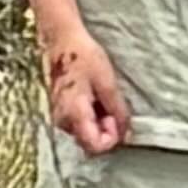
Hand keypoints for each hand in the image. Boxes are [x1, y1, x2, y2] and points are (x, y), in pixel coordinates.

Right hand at [40, 32, 128, 155]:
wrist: (63, 41)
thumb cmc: (85, 58)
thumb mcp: (108, 83)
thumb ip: (117, 111)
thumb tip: (126, 134)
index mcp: (75, 115)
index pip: (95, 147)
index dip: (111, 137)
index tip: (115, 116)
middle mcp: (63, 121)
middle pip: (91, 142)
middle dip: (107, 129)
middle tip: (112, 104)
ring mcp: (60, 116)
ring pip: (86, 132)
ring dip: (100, 121)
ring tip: (103, 96)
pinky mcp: (61, 111)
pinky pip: (80, 123)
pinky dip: (92, 115)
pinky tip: (96, 95)